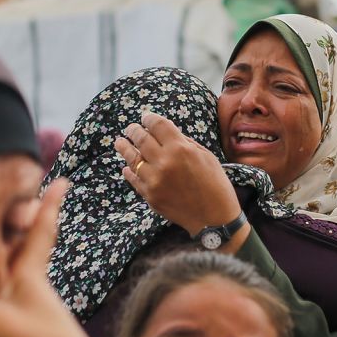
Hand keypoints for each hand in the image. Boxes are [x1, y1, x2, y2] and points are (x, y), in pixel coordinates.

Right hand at [0, 180, 115, 336]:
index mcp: (31, 276)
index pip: (39, 233)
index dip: (48, 207)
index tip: (64, 181)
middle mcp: (36, 287)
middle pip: (34, 246)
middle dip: (31, 221)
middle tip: (35, 195)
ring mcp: (37, 308)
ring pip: (26, 271)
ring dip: (19, 251)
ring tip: (15, 235)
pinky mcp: (33, 328)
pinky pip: (18, 295)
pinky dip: (9, 283)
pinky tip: (3, 291)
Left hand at [114, 110, 241, 236]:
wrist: (214, 219)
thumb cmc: (216, 185)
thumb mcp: (206, 156)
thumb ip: (185, 142)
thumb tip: (167, 134)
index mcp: (180, 149)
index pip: (157, 125)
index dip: (149, 118)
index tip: (146, 117)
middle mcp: (164, 162)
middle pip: (141, 139)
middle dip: (134, 130)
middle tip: (131, 128)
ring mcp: (154, 180)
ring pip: (132, 158)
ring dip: (124, 147)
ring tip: (120, 142)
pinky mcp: (150, 196)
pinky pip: (134, 179)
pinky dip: (129, 171)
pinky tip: (126, 167)